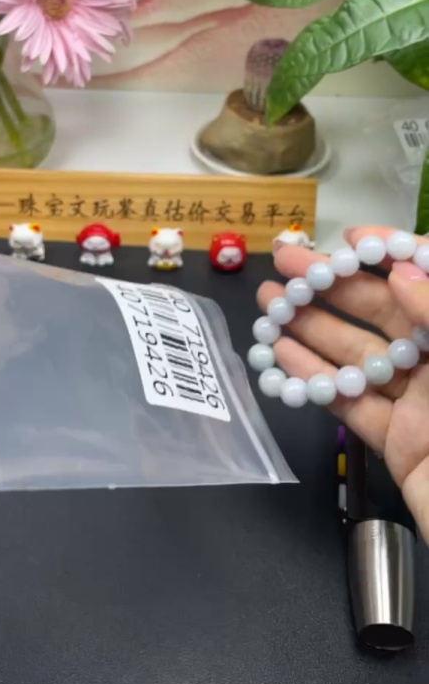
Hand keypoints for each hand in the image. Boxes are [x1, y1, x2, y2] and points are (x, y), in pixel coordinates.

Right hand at [258, 226, 428, 544]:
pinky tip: (282, 358)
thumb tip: (401, 271)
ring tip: (270, 304)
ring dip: (313, 329)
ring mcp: (423, 404)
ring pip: (361, 357)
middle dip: (335, 284)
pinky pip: (353, 405)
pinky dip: (316, 382)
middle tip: (286, 263)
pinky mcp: (400, 444)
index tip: (350, 239)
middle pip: (386, 312)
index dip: (393, 252)